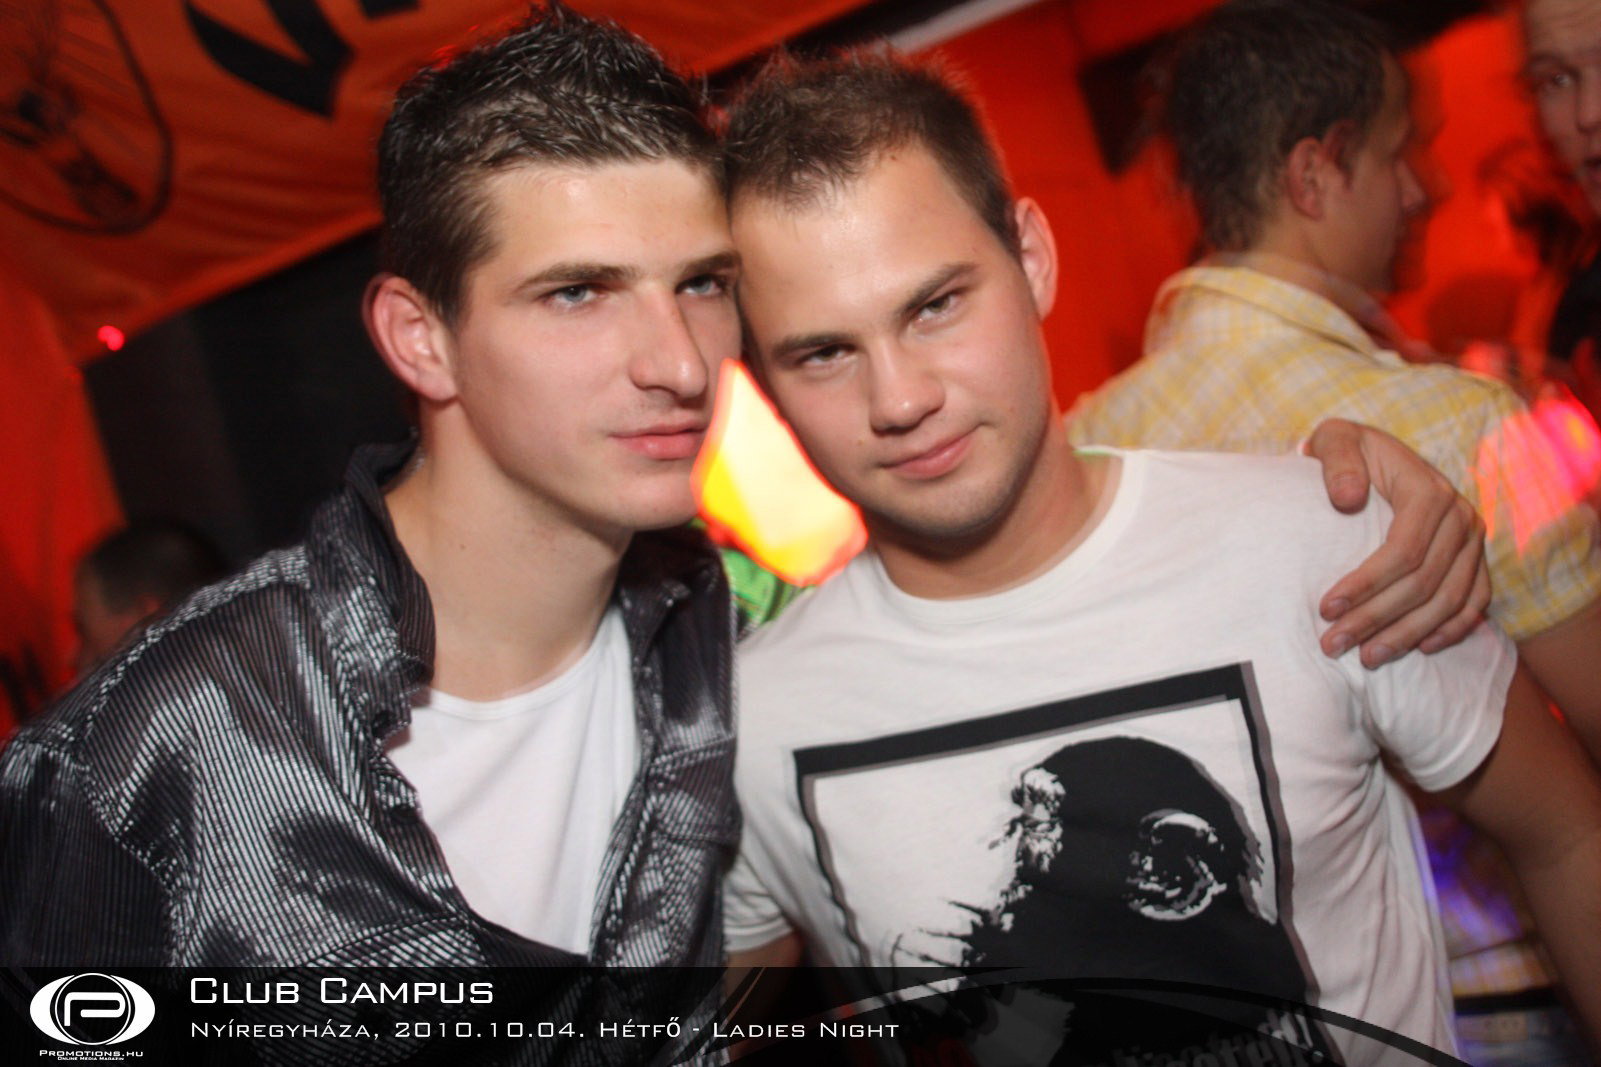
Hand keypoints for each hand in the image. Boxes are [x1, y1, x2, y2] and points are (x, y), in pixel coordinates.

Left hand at [1304, 419, 1488, 666]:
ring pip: (1448, 601)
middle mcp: (1460, 516)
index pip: (1403, 551)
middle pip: (1423, 583)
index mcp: (1428, 490)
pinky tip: (1418, 649)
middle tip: (1333, 644)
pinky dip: (1451, 630)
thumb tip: (1346, 499)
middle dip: (1376, 619)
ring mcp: (1473, 540)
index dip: (1366, 585)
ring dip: (1407, 635)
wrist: (1378, 452)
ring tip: (1365, 658)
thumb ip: (1337, 460)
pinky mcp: (1476, 558)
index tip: (1326, 609)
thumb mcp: (1336, 439)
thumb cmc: (1350, 450)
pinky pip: (1474, 602)